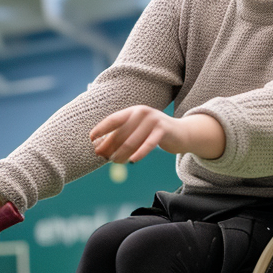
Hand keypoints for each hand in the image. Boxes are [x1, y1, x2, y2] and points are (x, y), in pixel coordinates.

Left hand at [89, 106, 224, 162]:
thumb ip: (121, 138)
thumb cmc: (153, 134)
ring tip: (116, 162)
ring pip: (132, 140)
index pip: (113, 119)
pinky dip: (139, 153)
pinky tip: (132, 161)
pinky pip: (148, 144)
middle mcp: (142, 112)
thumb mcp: (137, 132)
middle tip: (103, 157)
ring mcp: (153, 120)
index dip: (101, 129)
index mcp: (133, 111)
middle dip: (110, 146)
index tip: (91, 139)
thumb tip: (100, 149)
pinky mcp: (163, 130)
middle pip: (121, 132)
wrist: (181, 133)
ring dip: (122, 153)